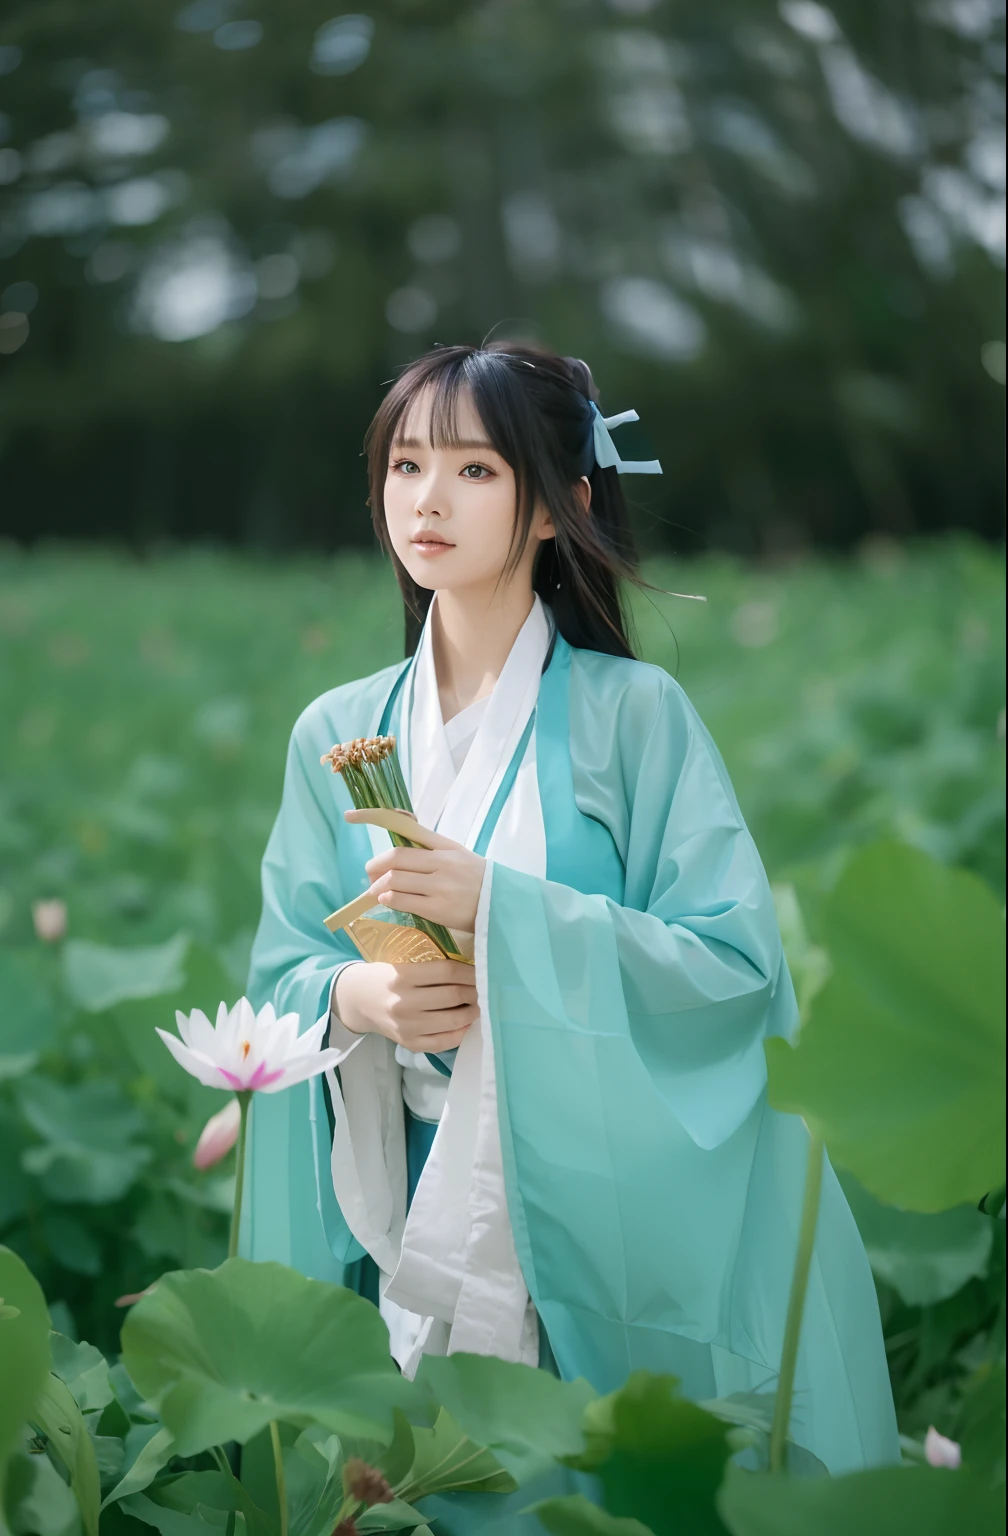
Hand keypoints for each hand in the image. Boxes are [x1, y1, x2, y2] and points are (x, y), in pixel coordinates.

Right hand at [333, 959, 477, 1051]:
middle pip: (452, 996)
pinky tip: (466, 1023)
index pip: (447, 972)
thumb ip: (431, 968)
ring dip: (471, 1012)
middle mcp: (403, 1002)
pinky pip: (443, 1042)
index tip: (481, 970)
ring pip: (451, 1021)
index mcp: (402, 976)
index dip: (470, 972)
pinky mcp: (409, 1043)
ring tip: (477, 1005)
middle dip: (474, 992)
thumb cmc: (386, 977)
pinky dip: (460, 1033)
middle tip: (483, 988)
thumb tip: (472, 971)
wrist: (358, 1000)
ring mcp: (406, 1026)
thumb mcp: (401, 964)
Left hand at [345, 810, 485, 934]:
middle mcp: (442, 862)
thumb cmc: (478, 880)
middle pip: (395, 857)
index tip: (349, 816)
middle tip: (370, 873)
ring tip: (376, 892)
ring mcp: (440, 886)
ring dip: (378, 886)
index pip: (406, 826)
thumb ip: (430, 845)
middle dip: (375, 865)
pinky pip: (403, 900)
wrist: (504, 906)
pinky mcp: (439, 909)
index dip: (374, 818)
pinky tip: (387, 900)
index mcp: (446, 846)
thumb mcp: (458, 854)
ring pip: (395, 880)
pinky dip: (388, 899)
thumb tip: (398, 832)